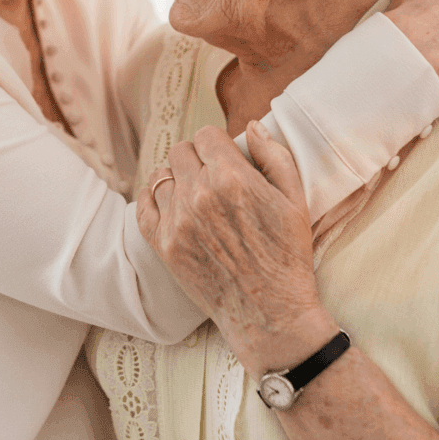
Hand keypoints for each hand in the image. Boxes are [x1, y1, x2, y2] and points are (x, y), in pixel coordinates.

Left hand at [137, 122, 337, 376]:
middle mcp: (199, 194)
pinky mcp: (163, 245)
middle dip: (197, 158)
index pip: (206, 135)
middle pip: (180, 151)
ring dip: (177, 178)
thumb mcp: (295, 200)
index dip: (217, 144)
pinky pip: (143, 205)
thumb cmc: (287, 256)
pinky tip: (171, 204)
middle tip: (211, 175)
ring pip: (162, 176)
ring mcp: (177, 220)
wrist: (269, 314)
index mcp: (232, 177)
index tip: (225, 157)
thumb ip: (274, 156)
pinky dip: (154, 199)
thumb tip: (251, 126)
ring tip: (194, 193)